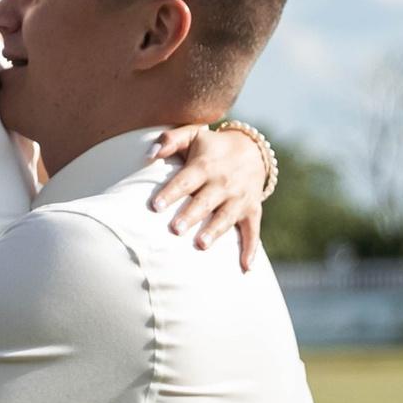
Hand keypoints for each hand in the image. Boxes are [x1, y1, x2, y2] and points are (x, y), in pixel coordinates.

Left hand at [148, 118, 268, 270]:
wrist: (251, 149)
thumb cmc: (210, 146)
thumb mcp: (192, 134)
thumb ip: (169, 140)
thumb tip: (150, 154)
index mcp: (204, 165)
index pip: (184, 181)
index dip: (170, 193)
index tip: (155, 206)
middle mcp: (223, 183)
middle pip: (204, 201)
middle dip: (191, 215)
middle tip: (175, 230)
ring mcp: (239, 198)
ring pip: (226, 217)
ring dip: (215, 231)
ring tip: (202, 245)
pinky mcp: (252, 210)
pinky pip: (253, 231)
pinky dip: (251, 249)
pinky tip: (245, 267)